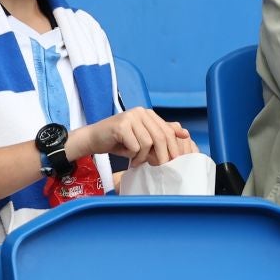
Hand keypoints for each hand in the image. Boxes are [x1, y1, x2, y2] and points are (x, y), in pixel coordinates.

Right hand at [74, 108, 195, 168]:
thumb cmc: (119, 141)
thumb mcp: (142, 139)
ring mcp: (131, 116)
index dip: (173, 148)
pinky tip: (127, 157)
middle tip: (158, 167)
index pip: (168, 130)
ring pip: (148, 143)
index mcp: (148, 114)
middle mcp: (141, 112)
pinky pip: (135, 145)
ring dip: (143, 157)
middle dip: (162, 155)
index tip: (174, 162)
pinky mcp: (121, 125)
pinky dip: (133, 156)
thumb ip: (161, 135)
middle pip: (161, 136)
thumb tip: (185, 134)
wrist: (94, 139)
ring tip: (135, 161)